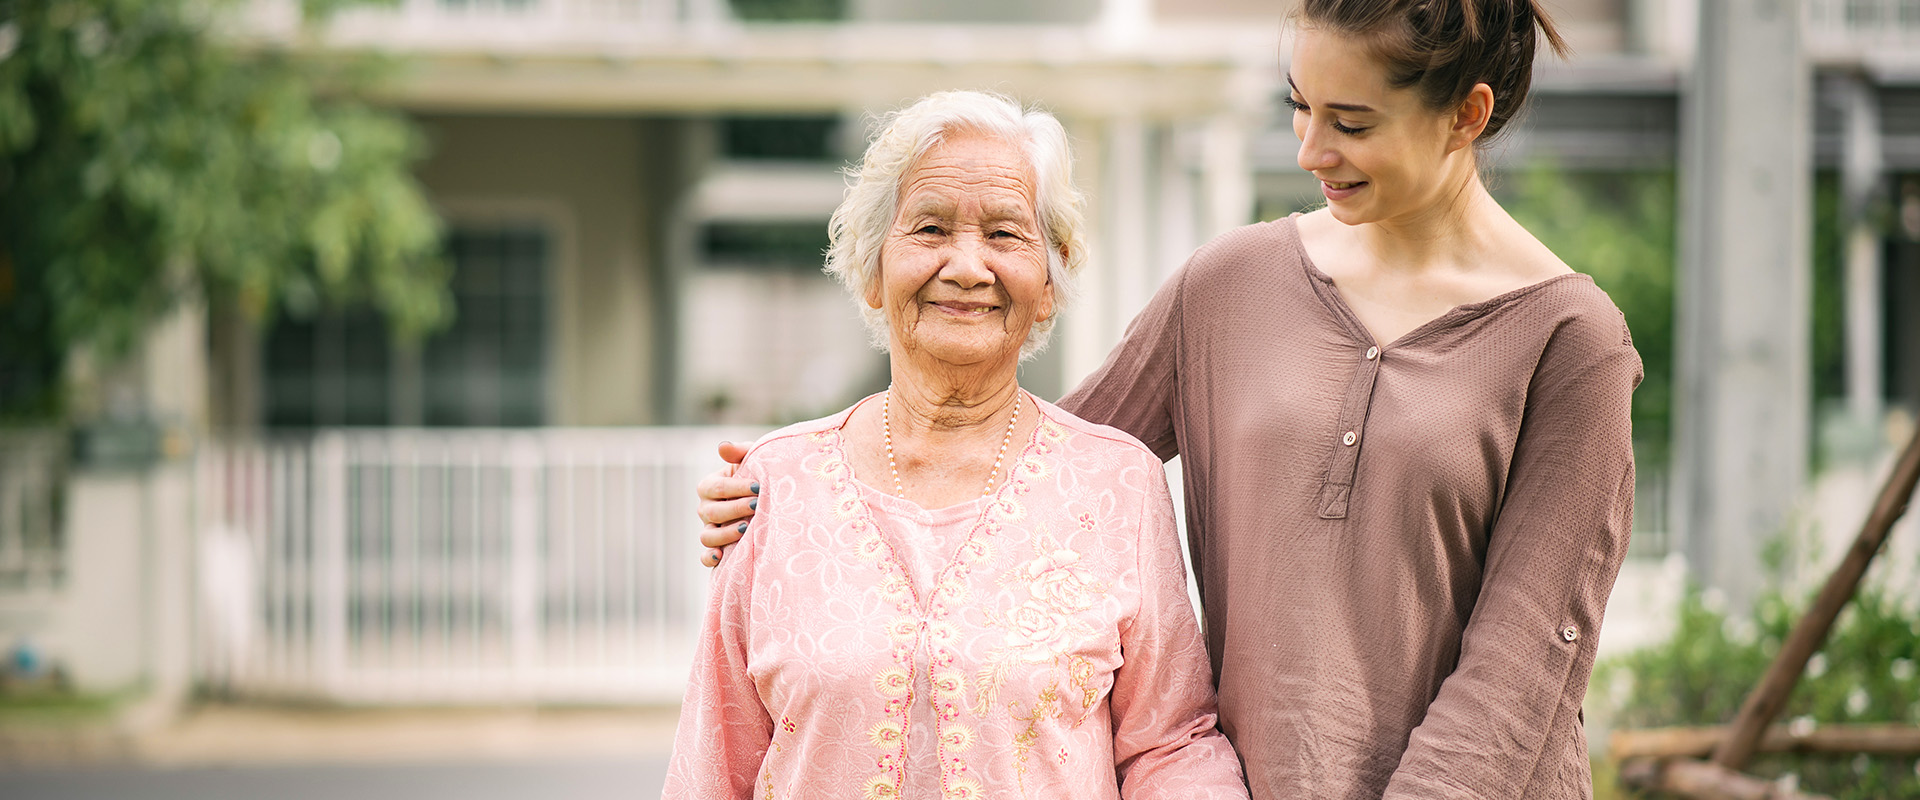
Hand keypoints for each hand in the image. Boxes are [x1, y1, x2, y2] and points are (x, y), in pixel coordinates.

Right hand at [696, 440, 754, 566]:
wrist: (771, 498)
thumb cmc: (759, 476)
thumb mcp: (752, 460)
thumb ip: (740, 452)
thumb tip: (722, 447)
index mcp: (710, 486)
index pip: (716, 488)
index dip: (736, 488)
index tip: (758, 487)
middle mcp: (706, 509)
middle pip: (711, 512)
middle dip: (735, 509)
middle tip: (757, 506)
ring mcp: (710, 530)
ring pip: (707, 536)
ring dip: (725, 534)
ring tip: (746, 529)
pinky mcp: (717, 548)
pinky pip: (706, 557)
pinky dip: (709, 558)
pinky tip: (720, 557)